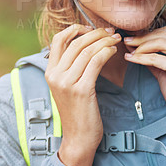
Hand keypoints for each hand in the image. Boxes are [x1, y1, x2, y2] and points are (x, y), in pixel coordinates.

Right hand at [45, 24, 121, 165]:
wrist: (79, 137)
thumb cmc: (77, 110)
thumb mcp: (67, 86)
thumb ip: (70, 66)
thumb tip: (85, 43)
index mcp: (50, 71)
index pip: (58, 39)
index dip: (75, 29)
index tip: (91, 28)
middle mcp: (55, 75)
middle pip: (76, 42)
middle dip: (96, 33)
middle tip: (110, 32)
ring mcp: (67, 82)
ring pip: (88, 50)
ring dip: (105, 41)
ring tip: (116, 39)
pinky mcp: (82, 90)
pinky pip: (96, 62)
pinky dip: (107, 52)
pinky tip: (114, 51)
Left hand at [124, 25, 165, 144]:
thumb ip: (155, 53)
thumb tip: (134, 41)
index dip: (151, 32)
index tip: (135, 36)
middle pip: (165, 34)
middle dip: (143, 37)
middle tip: (128, 41)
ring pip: (160, 42)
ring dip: (141, 46)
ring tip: (129, 49)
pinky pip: (156, 58)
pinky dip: (141, 58)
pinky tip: (131, 58)